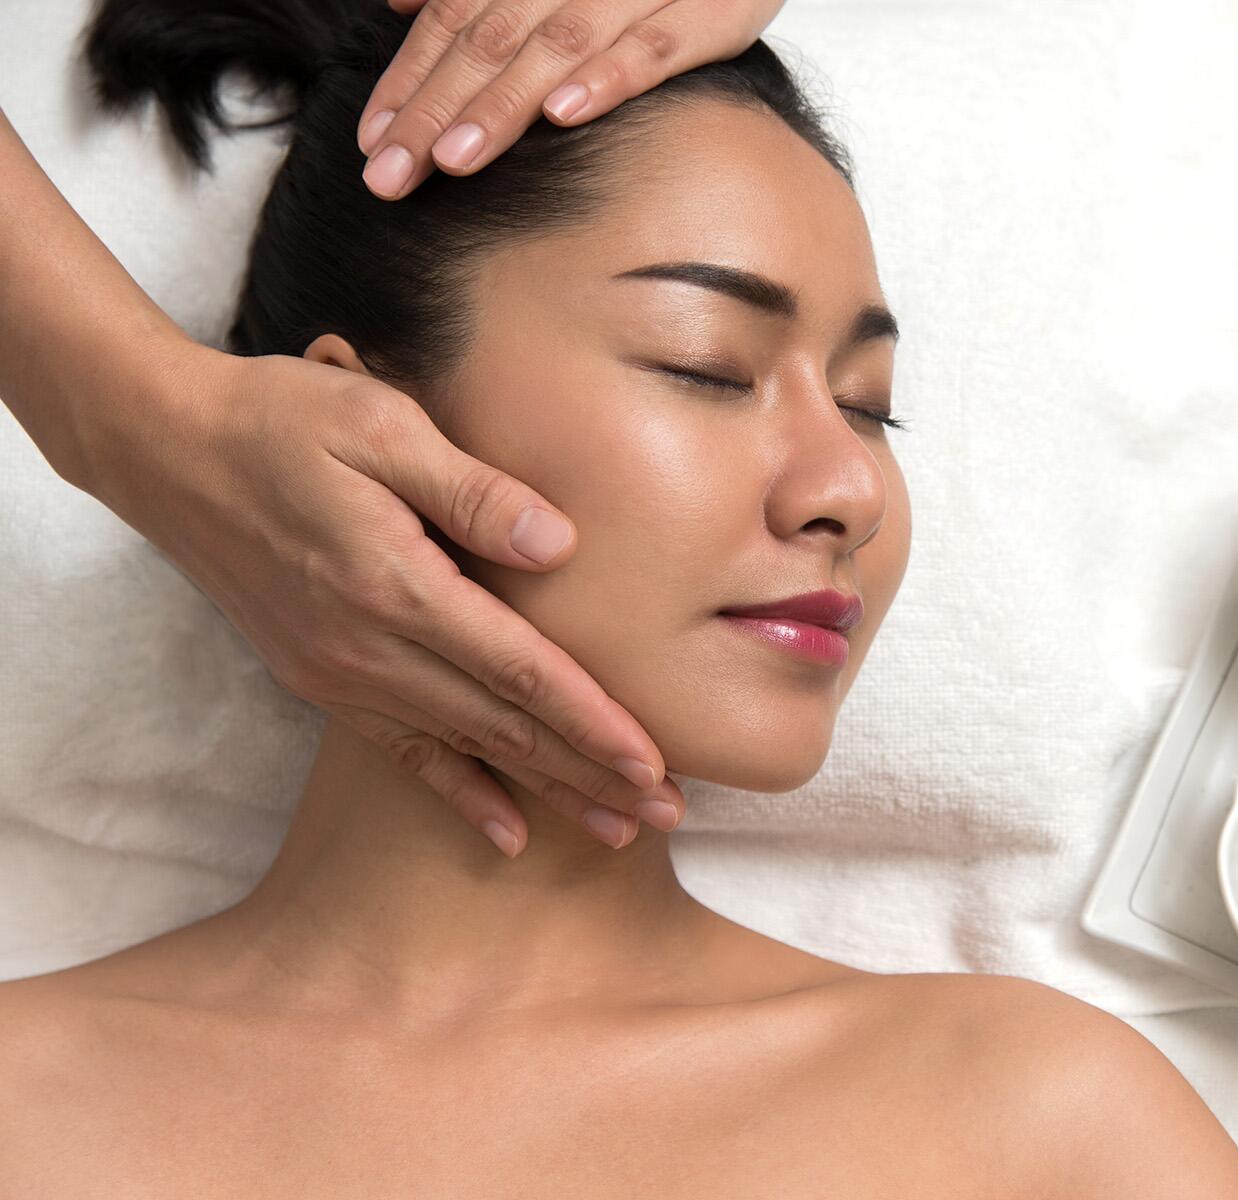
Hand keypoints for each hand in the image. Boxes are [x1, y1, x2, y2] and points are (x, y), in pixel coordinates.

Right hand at [87, 339, 686, 856]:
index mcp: (395, 587)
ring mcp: (339, 674)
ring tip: (616, 831)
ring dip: (546, 792)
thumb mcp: (379, 424)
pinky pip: (405, 751)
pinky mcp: (320, 680)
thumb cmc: (281, 420)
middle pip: (504, 728)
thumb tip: (558, 547)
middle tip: (666, 813)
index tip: (652, 764)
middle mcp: (367, 649)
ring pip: (466, 751)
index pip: (519, 671)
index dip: (592, 722)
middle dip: (590, 774)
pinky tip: (507, 832)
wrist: (165, 450)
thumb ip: (472, 489)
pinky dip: (460, 794)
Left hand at [357, 0, 787, 199]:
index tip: (373, 141)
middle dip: (435, 109)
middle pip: (491, 39)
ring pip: (558, 46)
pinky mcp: (711, 12)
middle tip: (392, 175)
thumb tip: (403, 0)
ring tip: (457, 159)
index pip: (456, 20)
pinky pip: (655, 49)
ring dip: (503, 103)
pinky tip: (565, 114)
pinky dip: (609, 78)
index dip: (411, 79)